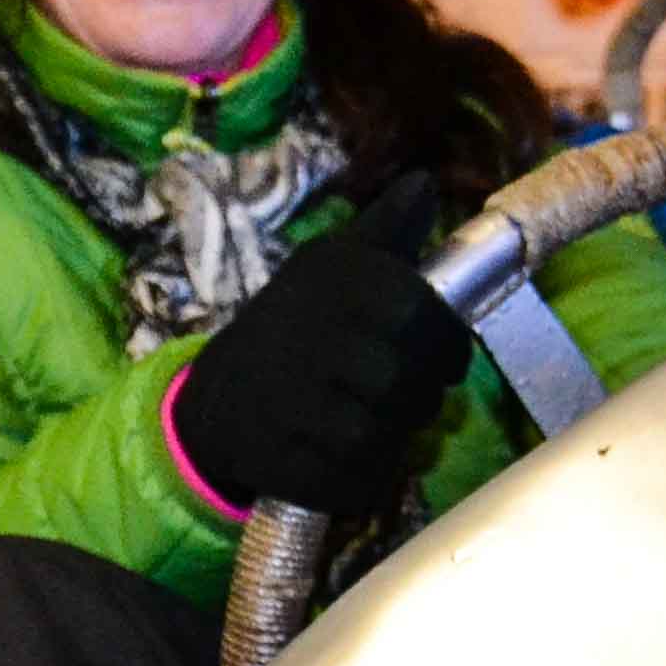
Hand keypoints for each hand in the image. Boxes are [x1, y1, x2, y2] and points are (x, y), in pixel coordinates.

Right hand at [168, 174, 472, 515]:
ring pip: (386, 438)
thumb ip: (387, 232)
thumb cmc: (295, 324)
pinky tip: (348, 456)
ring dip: (393, 439)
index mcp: (338, 286)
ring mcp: (295, 406)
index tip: (443, 361)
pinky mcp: (284, 463)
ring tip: (372, 422)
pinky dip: (365, 478)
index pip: (429, 324)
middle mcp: (315, 341)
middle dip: (420, 399)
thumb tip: (424, 182)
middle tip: (402, 396)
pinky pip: (357, 482)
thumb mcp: (332, 266)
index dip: (449, 350)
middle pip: (412, 388)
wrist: (217, 396)